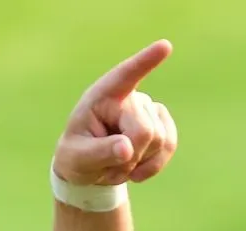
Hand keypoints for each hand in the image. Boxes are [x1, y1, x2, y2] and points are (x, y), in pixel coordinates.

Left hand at [53, 40, 177, 186]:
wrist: (89, 168)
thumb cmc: (76, 157)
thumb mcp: (76, 159)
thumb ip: (99, 153)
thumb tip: (128, 149)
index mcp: (101, 97)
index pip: (124, 77)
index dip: (145, 62)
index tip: (164, 46)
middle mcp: (127, 98)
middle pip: (144, 131)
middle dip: (129, 156)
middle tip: (105, 162)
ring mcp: (147, 109)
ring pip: (160, 140)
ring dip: (137, 161)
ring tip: (115, 161)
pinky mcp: (162, 124)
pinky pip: (169, 145)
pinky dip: (152, 165)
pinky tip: (135, 170)